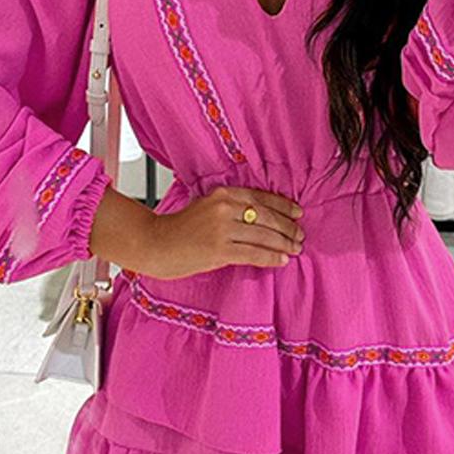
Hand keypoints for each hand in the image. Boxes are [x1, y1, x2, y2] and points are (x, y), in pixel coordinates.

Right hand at [135, 185, 305, 279]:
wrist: (153, 244)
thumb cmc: (179, 230)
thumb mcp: (206, 208)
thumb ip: (230, 208)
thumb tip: (261, 219)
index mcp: (221, 193)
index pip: (260, 197)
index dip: (283, 206)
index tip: (297, 212)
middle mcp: (223, 207)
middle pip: (266, 216)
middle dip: (287, 227)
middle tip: (300, 235)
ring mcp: (221, 228)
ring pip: (263, 235)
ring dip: (284, 243)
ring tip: (295, 248)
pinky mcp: (219, 249)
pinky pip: (253, 253)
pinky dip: (271, 257)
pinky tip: (282, 260)